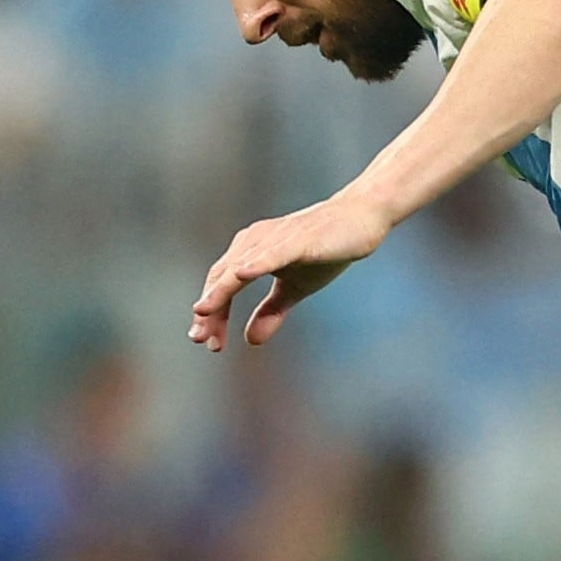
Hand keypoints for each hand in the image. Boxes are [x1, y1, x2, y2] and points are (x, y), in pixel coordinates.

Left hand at [190, 192, 393, 349]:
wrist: (360, 218)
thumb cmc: (326, 248)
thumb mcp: (295, 288)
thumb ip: (271, 312)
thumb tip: (250, 341)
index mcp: (250, 252)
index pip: (221, 285)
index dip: (214, 314)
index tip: (208, 342)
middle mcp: (254, 241)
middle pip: (221, 277)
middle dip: (210, 308)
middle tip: (199, 338)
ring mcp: (274, 239)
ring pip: (238, 268)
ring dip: (220, 292)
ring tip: (203, 313)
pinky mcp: (297, 240)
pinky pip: (271, 254)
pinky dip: (254, 264)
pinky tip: (239, 275)